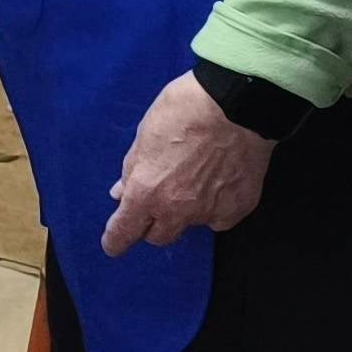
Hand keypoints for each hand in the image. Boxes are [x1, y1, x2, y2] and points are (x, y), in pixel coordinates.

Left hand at [98, 73, 275, 255]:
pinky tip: (219, 182)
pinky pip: (219, 218)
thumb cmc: (182, 113)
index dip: (116, 241)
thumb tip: (121, 193)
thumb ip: (132, 172)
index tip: (113, 245)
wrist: (236, 105)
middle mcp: (176, 210)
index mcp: (145, 193)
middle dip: (152, 225)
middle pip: (159, 236)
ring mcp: (210, 213)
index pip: (124, 232)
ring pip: (190, 226)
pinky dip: (214, 207)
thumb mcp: (143, 138)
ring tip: (194, 181)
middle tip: (157, 203)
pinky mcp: (238, 209)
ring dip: (185, 213)